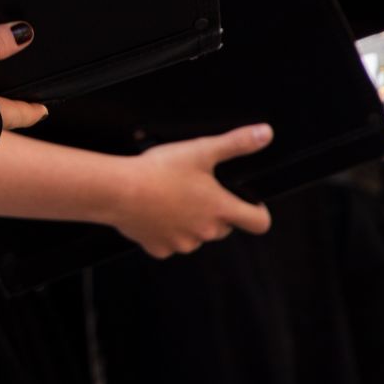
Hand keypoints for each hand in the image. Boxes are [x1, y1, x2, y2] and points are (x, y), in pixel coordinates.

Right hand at [107, 125, 273, 257]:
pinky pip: (169, 242)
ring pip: (196, 235)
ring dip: (190, 221)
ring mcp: (182, 243)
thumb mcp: (202, 150)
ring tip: (172, 198)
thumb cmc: (158, 172)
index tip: (250, 203)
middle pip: (224, 227)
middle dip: (215, 211)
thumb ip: (236, 143)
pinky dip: (165, 230)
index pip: (259, 223)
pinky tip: (156, 211)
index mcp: (220, 209)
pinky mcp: (159, 248)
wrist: (119, 189)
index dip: (258, 212)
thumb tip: (265, 134)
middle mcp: (205, 231)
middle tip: (197, 189)